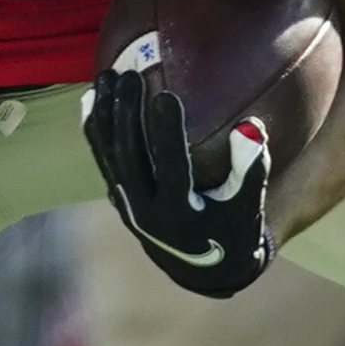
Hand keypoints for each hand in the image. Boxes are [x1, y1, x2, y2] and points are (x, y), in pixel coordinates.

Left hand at [84, 37, 276, 298]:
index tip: (167, 95)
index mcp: (182, 215)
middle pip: (129, 158)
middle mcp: (147, 212)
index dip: (167, 133)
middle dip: (127, 114)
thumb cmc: (233, 231)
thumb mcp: (248, 207)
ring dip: (106, 115)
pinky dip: (96, 130)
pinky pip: (103, 160)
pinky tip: (92, 99)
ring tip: (108, 76)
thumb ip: (251, 169)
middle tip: (131, 75)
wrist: (202, 270)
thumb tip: (251, 126)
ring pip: (109, 156)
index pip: (171, 169)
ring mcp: (128, 205)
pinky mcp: (119, 198)